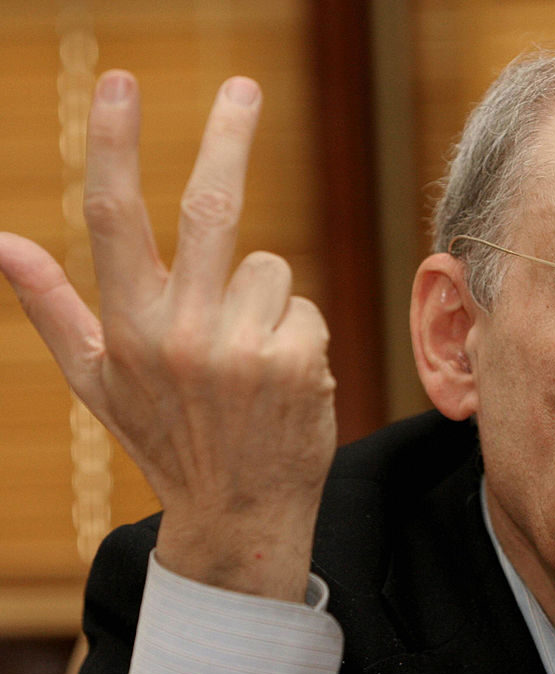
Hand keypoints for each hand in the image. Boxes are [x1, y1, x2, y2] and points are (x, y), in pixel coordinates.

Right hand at [0, 71, 336, 601]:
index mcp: (128, 330)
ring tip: (250, 358)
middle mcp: (182, 334)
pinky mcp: (298, 360)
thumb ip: (51, 307)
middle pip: (211, 208)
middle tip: (243, 87)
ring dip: (265, 300)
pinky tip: (283, 379)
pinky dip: (297, 332)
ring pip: (271, 267)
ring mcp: (243, 349)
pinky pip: (305, 307)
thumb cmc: (168, 437)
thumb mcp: (99, 381)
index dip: (114, 143)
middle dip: (227, 135)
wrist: (240, 512)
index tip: (117, 83)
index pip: (114, 218)